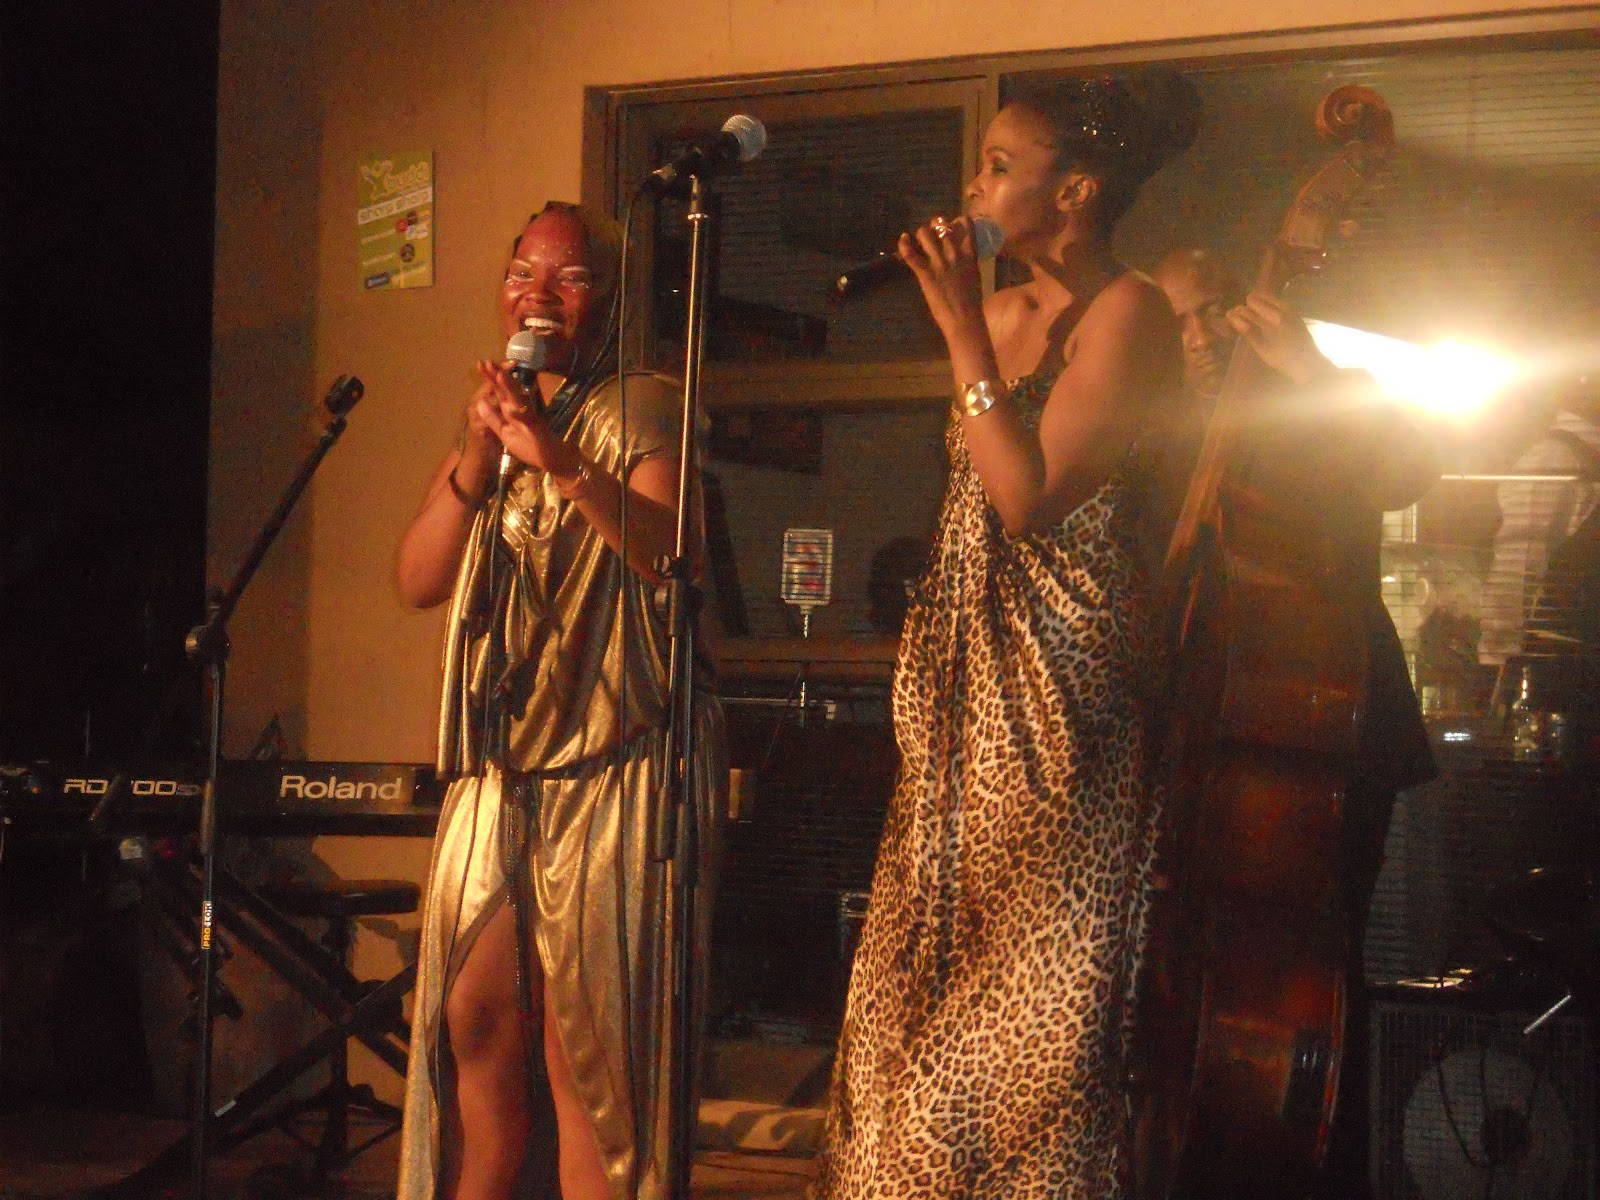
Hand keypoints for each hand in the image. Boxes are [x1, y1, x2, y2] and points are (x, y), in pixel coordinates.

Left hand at [472, 359, 562, 471]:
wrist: (555, 459)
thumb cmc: (531, 446)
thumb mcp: (506, 433)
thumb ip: (493, 419)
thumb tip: (479, 401)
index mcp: (511, 411)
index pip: (498, 392)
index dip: (489, 378)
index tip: (480, 364)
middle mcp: (520, 411)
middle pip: (507, 391)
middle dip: (498, 377)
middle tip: (488, 362)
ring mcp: (529, 419)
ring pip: (518, 401)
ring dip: (510, 389)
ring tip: (500, 375)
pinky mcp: (537, 431)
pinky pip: (528, 422)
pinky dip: (521, 416)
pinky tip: (514, 410)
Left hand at [898, 215, 985, 337]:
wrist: (965, 319)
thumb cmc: (972, 304)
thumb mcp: (974, 277)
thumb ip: (967, 264)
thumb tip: (961, 260)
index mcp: (970, 255)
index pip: (966, 225)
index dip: (957, 220)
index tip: (953, 224)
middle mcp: (954, 254)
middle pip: (942, 226)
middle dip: (936, 224)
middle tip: (933, 231)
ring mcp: (939, 263)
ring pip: (926, 234)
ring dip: (921, 232)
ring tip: (920, 236)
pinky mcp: (926, 274)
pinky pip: (911, 254)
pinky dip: (904, 245)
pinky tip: (903, 238)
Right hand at [1225, 292, 1330, 385]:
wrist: (1308, 362)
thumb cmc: (1283, 359)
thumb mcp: (1262, 349)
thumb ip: (1248, 331)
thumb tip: (1231, 316)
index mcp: (1274, 318)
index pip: (1249, 306)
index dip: (1237, 312)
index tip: (1230, 318)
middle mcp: (1283, 308)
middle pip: (1257, 298)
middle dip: (1246, 307)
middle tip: (1239, 319)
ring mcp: (1289, 307)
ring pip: (1266, 297)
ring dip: (1256, 304)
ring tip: (1250, 319)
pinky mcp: (1293, 310)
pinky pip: (1275, 301)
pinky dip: (1266, 305)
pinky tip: (1263, 317)